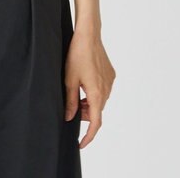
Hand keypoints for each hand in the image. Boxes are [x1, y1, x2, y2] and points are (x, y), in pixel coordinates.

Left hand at [63, 29, 115, 147]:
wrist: (88, 35)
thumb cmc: (77, 55)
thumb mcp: (69, 80)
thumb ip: (70, 101)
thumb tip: (70, 117)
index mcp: (97, 94)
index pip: (95, 122)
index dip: (88, 136)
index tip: (81, 144)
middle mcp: (107, 89)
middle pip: (97, 111)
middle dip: (85, 115)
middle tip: (71, 111)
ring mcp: (110, 81)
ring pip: (100, 101)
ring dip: (89, 104)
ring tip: (76, 96)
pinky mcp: (110, 74)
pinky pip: (103, 90)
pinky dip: (94, 93)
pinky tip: (83, 85)